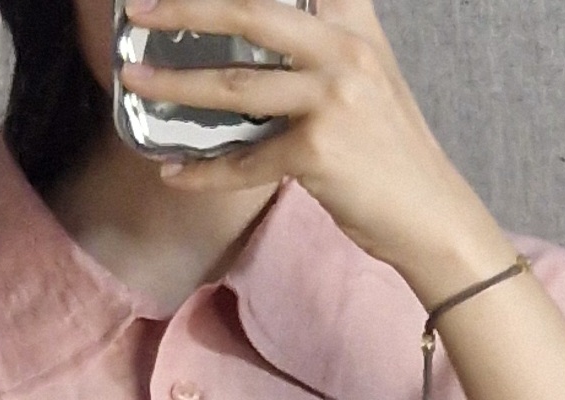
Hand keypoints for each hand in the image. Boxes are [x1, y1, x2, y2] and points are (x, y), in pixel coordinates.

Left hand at [118, 0, 517, 301]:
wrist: (430, 214)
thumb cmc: (390, 154)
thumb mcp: (368, 80)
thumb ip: (324, 51)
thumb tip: (260, 50)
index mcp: (355, 25)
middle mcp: (345, 50)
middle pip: (252, 11)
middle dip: (189, 8)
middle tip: (141, 10)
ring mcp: (332, 98)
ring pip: (235, 86)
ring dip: (176, 85)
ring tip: (135, 80)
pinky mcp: (318, 150)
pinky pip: (245, 161)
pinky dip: (205, 171)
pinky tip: (175, 173)